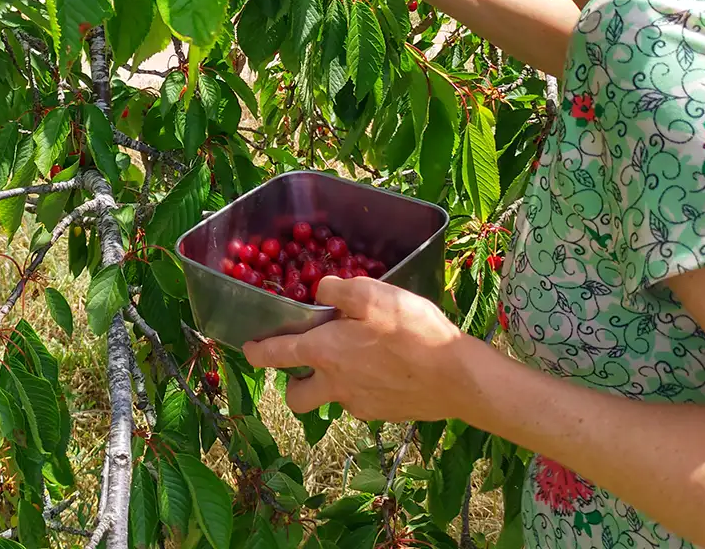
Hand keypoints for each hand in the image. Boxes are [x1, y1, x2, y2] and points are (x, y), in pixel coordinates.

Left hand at [244, 276, 472, 421]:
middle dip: (291, 384)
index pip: (277, 355)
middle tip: (304, 363)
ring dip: (330, 383)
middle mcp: (334, 384)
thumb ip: (337, 290)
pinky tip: (382, 369)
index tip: (248, 349)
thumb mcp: (371, 293)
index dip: (258, 352)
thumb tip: (319, 291)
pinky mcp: (383, 414)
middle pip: (296, 396)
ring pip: (330, 399)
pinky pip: (359, 402)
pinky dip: (361, 387)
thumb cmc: (411, 330)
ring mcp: (359, 404)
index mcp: (324, 352)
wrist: (456, 376)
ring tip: (351, 360)